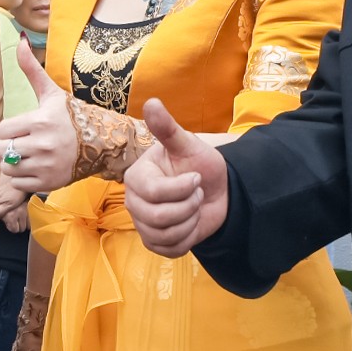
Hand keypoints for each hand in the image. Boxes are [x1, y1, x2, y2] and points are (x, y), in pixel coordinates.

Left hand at [0, 41, 76, 197]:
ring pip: (8, 168)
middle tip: (23, 142)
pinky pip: (19, 184)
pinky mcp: (49, 183)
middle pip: (1, 151)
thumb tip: (19, 40)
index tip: (21, 128)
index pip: (2, 131)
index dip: (9, 129)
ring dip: (14, 162)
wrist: (102, 143)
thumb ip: (32, 69)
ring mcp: (46, 166)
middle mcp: (42, 145)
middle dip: (9, 146)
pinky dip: (23, 177)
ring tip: (28, 154)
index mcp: (40, 121)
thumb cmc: (72, 116)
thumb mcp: (52, 93)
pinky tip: (36, 166)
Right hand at [124, 99, 228, 255]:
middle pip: (158, 217)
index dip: (182, 188)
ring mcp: (142, 224)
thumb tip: (151, 102)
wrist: (217, 191)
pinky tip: (191, 223)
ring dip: (190, 220)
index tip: (196, 177)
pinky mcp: (154, 243)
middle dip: (189, 205)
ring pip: (166, 235)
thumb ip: (168, 128)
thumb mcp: (188, 145)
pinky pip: (171, 249)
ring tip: (194, 206)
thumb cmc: (200, 164)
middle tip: (197, 193)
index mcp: (136, 176)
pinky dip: (189, 237)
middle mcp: (134, 201)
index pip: (153, 192)